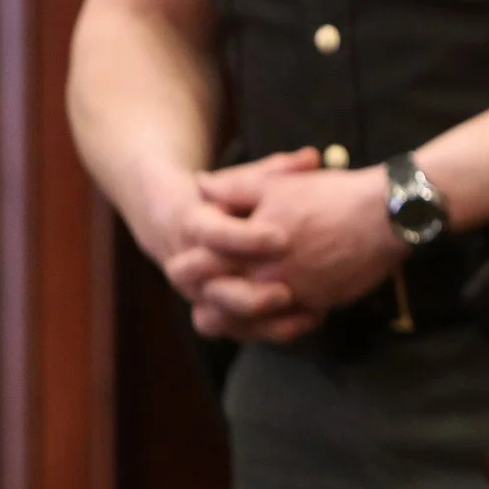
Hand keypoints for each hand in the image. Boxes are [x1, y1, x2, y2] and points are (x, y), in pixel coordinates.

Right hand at [144, 149, 314, 339]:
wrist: (178, 222)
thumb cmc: (221, 197)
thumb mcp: (243, 180)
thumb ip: (276, 171)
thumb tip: (311, 157)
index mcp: (192, 224)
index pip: (212, 234)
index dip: (245, 238)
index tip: (282, 238)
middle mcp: (186, 265)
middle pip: (209, 288)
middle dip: (247, 294)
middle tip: (286, 290)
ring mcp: (198, 293)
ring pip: (218, 319)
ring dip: (260, 321)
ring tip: (304, 310)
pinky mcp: (214, 312)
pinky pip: (236, 331)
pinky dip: (271, 330)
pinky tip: (311, 318)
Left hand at [210, 161, 409, 321]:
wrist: (388, 216)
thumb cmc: (332, 196)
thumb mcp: (277, 184)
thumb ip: (234, 187)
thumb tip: (201, 185)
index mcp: (246, 248)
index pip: (197, 266)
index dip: (192, 262)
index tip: (198, 254)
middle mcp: (265, 278)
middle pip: (215, 302)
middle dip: (209, 294)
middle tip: (211, 286)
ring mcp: (293, 296)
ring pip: (248, 321)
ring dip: (241, 314)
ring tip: (244, 300)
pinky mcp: (318, 305)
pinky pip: (287, 325)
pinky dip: (279, 319)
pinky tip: (282, 304)